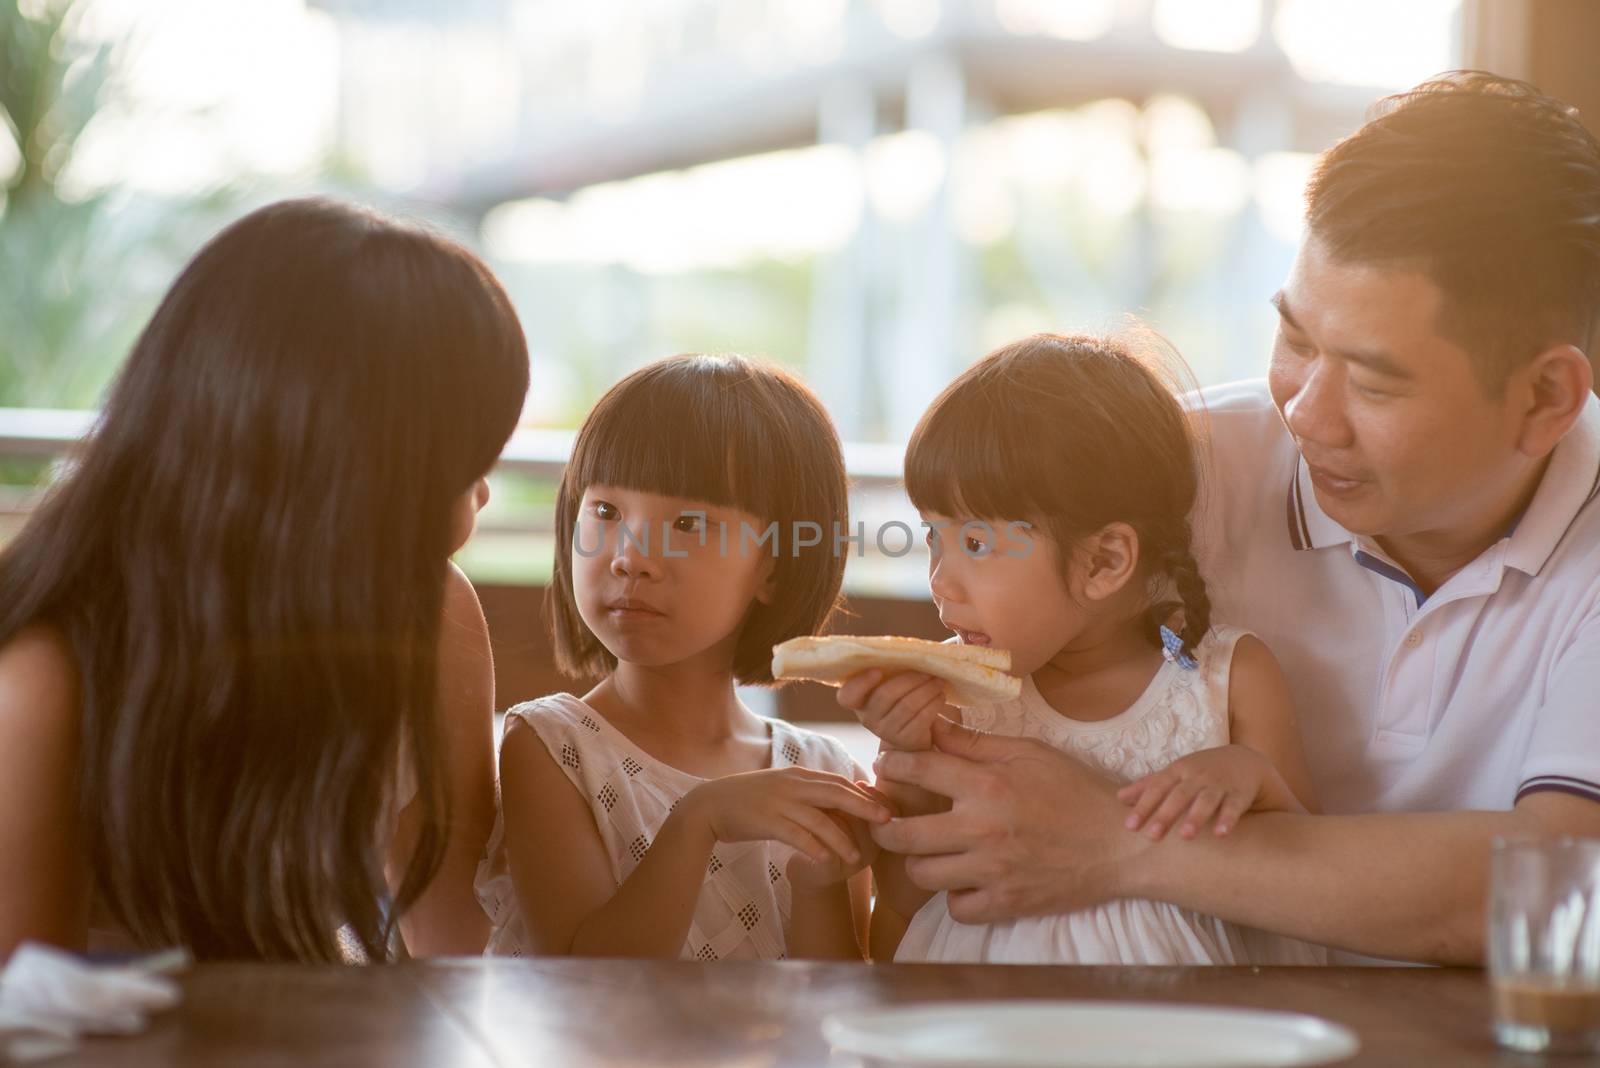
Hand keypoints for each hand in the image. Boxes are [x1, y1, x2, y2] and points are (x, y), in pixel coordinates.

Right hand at [684, 768, 890, 870]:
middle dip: (865, 807)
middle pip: (837, 793)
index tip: (886, 808)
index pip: (839, 782)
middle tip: (888, 822)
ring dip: (841, 839)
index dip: (864, 795)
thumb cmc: (750, 801)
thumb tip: (838, 799)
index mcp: (799, 776)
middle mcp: (793, 785)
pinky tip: (826, 861)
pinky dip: (814, 848)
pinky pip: (796, 835)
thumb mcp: (782, 789)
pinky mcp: (766, 820)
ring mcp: (780, 802)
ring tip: (857, 857)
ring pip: (820, 819)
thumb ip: (808, 793)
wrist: (710, 805)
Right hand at [836, 668, 957, 750]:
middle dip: (911, 679)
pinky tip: (941, 696)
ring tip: (939, 681)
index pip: (847, 695)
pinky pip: (920, 718)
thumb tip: (913, 648)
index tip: (878, 670)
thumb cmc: (904, 696)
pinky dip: (934, 704)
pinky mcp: (904, 740)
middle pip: (886, 695)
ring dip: (927, 689)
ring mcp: (884, 731)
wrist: (917, 732)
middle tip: (929, 671)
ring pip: (907, 705)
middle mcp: (866, 717)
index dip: (860, 683)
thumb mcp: (893, 681)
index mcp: (858, 700)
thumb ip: (893, 667)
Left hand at [869, 716, 1138, 923]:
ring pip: (922, 874)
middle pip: (902, 835)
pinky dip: (954, 895)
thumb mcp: (1029, 753)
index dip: (892, 766)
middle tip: (888, 820)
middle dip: (885, 826)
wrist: (1121, 844)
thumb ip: (975, 743)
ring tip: (928, 849)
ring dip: (918, 861)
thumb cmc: (1075, 791)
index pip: (917, 771)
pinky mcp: (1006, 903)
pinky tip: (963, 879)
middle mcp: (982, 829)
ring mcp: (992, 871)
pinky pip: (955, 907)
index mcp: (986, 785)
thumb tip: (932, 724)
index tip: (886, 767)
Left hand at [1117, 745, 1281, 839]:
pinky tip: (1221, 834)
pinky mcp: (1240, 793)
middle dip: (1165, 815)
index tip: (1130, 826)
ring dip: (1196, 817)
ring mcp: (1219, 784)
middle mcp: (1197, 776)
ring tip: (1185, 836)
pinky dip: (1228, 819)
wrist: (1245, 761)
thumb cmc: (1200, 771)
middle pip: (1179, 795)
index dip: (1143, 806)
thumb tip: (1118, 797)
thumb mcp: (1174, 774)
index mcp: (1178, 771)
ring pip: (1206, 800)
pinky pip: (1234, 807)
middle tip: (1151, 837)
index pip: (1157, 788)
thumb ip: (1148, 786)